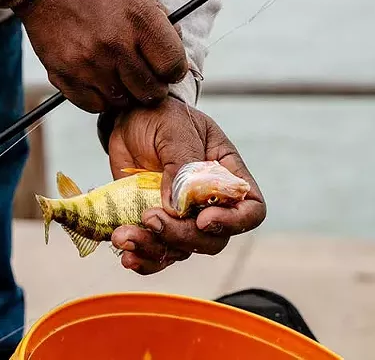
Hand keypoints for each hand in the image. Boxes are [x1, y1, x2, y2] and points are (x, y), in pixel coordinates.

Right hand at [16, 0, 187, 112]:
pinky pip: (94, 105)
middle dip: (154, 86)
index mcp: (139, 19)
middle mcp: (115, 44)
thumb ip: (162, 23)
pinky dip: (100, 97)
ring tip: (120, 73)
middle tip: (146, 75)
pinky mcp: (64, 74)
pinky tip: (100, 78)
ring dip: (126, 92)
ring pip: (123, 101)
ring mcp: (88, 62)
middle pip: (150, 90)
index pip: (173, 66)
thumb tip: (178, 55)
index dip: (174, 70)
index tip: (168, 67)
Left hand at [107, 96, 265, 274]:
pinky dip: (142, 258)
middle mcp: (209, 201)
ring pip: (181, 250)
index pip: (251, 209)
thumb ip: (180, 163)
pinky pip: (156, 253)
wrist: (129, 119)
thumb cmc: (160, 116)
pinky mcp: (155, 224)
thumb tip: (176, 206)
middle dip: (182, 236)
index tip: (202, 219)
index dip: (234, 222)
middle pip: (212, 238)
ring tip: (123, 236)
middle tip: (149, 218)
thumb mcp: (173, 128)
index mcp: (226, 173)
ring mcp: (182, 216)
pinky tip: (124, 253)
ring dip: (153, 249)